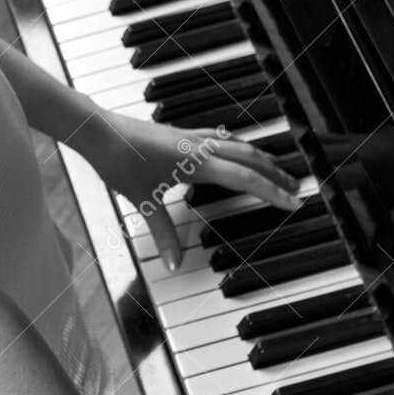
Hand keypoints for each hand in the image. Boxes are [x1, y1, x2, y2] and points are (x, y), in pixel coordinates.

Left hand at [82, 109, 301, 269]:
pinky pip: (219, 138)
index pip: (245, 179)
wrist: (97, 131)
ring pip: (237, 145)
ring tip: (275, 167)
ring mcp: (191, 138)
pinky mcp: (180, 134)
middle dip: (275, 174)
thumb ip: (164, 233)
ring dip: (259, 157)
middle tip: (296, 187)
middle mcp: (200, 147)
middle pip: (249, 159)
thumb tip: (174, 263)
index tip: (293, 201)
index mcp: (198, 163)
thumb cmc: (119, 161)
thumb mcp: (144, 201)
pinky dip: (236, 145)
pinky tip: (234, 148)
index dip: (271, 192)